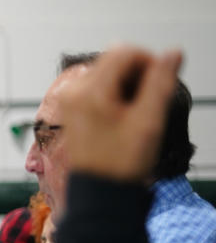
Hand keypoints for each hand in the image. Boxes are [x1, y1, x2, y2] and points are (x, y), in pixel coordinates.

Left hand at [56, 46, 181, 181]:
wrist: (99, 191)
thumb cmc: (121, 163)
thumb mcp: (148, 121)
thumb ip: (161, 82)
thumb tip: (172, 53)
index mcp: (88, 91)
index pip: (124, 51)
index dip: (150, 62)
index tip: (160, 85)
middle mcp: (73, 90)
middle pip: (114, 60)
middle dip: (138, 75)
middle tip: (148, 104)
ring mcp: (70, 99)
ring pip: (108, 72)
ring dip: (128, 84)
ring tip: (136, 113)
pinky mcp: (72, 108)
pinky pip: (99, 86)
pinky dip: (116, 93)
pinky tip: (124, 115)